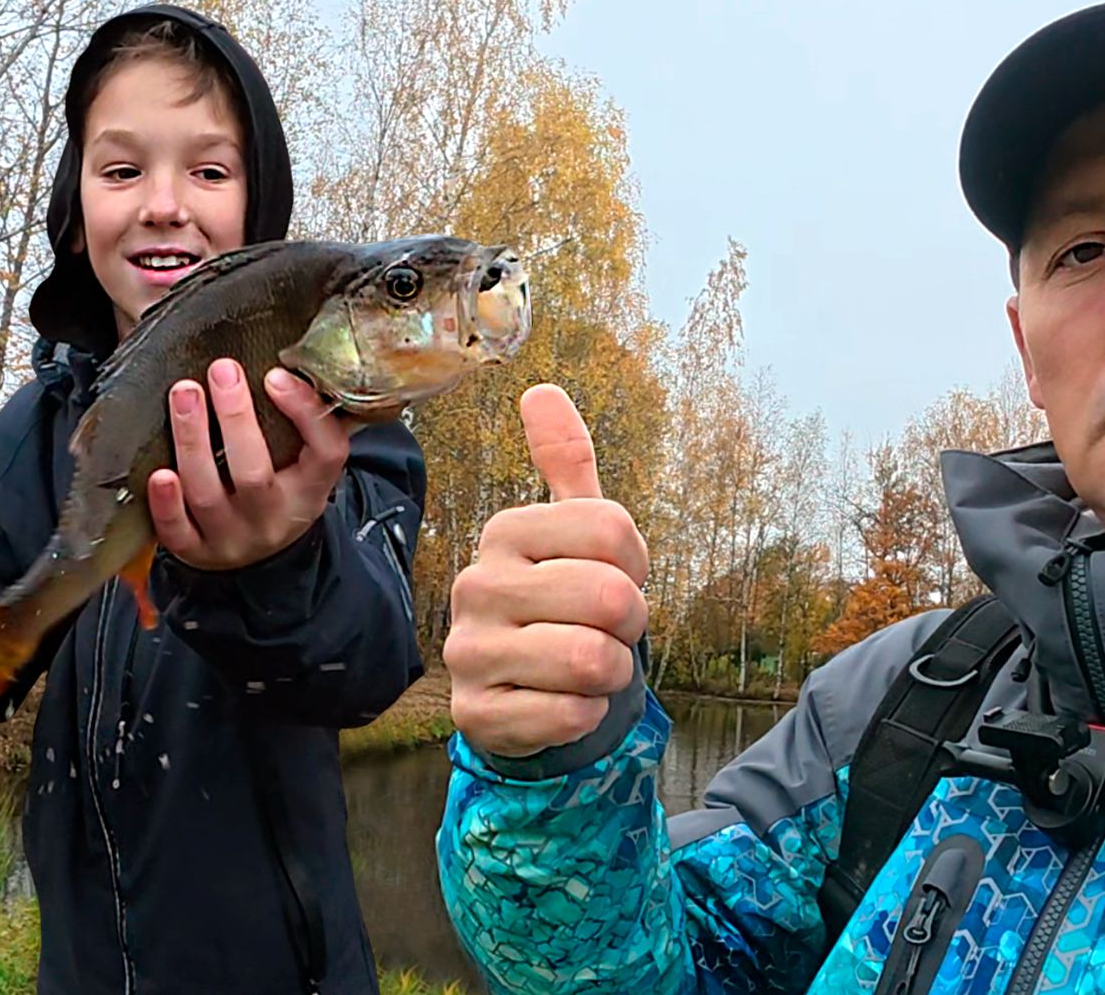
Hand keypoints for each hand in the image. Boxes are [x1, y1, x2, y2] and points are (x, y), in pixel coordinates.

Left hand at [148, 358, 352, 571]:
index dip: (305, 413)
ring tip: (183, 394)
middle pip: (255, 474)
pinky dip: (166, 504)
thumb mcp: (306, 464)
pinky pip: (179, 533)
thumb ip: (306, 421)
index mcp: (311, 490)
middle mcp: (274, 517)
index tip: (276, 376)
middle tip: (221, 370)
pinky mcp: (197, 552)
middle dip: (235, 418)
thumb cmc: (280, 492)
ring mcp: (233, 538)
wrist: (261, 558)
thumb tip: (296, 359)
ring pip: (209, 496)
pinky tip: (158, 472)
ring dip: (192, 442)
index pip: (325, 452)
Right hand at [444, 384, 649, 757]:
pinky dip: (587, 714)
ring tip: (586, 667)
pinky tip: (563, 702)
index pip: (613, 529)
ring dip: (611, 673)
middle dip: (630, 625)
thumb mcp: (572, 532)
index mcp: (505, 530)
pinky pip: (571, 714)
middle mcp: (475, 584)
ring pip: (592, 659)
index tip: (616, 577)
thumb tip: (542, 390)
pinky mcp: (474, 715)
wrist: (525, 693)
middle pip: (610, 596)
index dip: (636, 564)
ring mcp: (468, 652)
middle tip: (606, 630)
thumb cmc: (562, 604)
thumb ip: (567, 462)